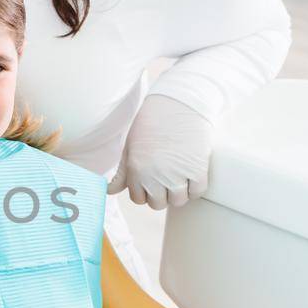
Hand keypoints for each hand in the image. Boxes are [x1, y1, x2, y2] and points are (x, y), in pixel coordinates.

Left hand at [108, 94, 213, 210]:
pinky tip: (191, 174)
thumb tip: (110, 191)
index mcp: (136, 170)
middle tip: (166, 178)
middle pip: (157, 204)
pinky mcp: (198, 170)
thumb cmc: (152, 122)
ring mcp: (178, 174)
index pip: (138, 199)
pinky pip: (196, 192)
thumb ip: (122, 172)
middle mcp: (156, 175)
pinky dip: (194, 188)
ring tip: (179, 176)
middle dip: (161, 194)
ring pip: (177, 201)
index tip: (151, 181)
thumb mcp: (131, 146)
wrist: (180, 103)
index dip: (145, 191)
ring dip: (178, 193)